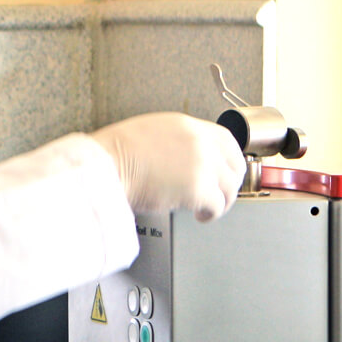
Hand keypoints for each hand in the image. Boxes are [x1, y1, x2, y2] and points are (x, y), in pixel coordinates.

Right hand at [91, 112, 245, 221]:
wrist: (107, 168)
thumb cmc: (115, 157)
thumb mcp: (149, 135)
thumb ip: (173, 143)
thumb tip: (181, 161)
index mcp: (186, 126)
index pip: (226, 139)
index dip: (230, 159)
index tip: (227, 170)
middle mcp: (199, 142)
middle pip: (234, 164)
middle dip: (230, 182)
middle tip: (221, 194)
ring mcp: (201, 165)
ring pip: (228, 187)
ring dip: (220, 201)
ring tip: (207, 209)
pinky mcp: (198, 189)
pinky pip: (217, 205)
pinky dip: (211, 214)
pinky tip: (200, 216)